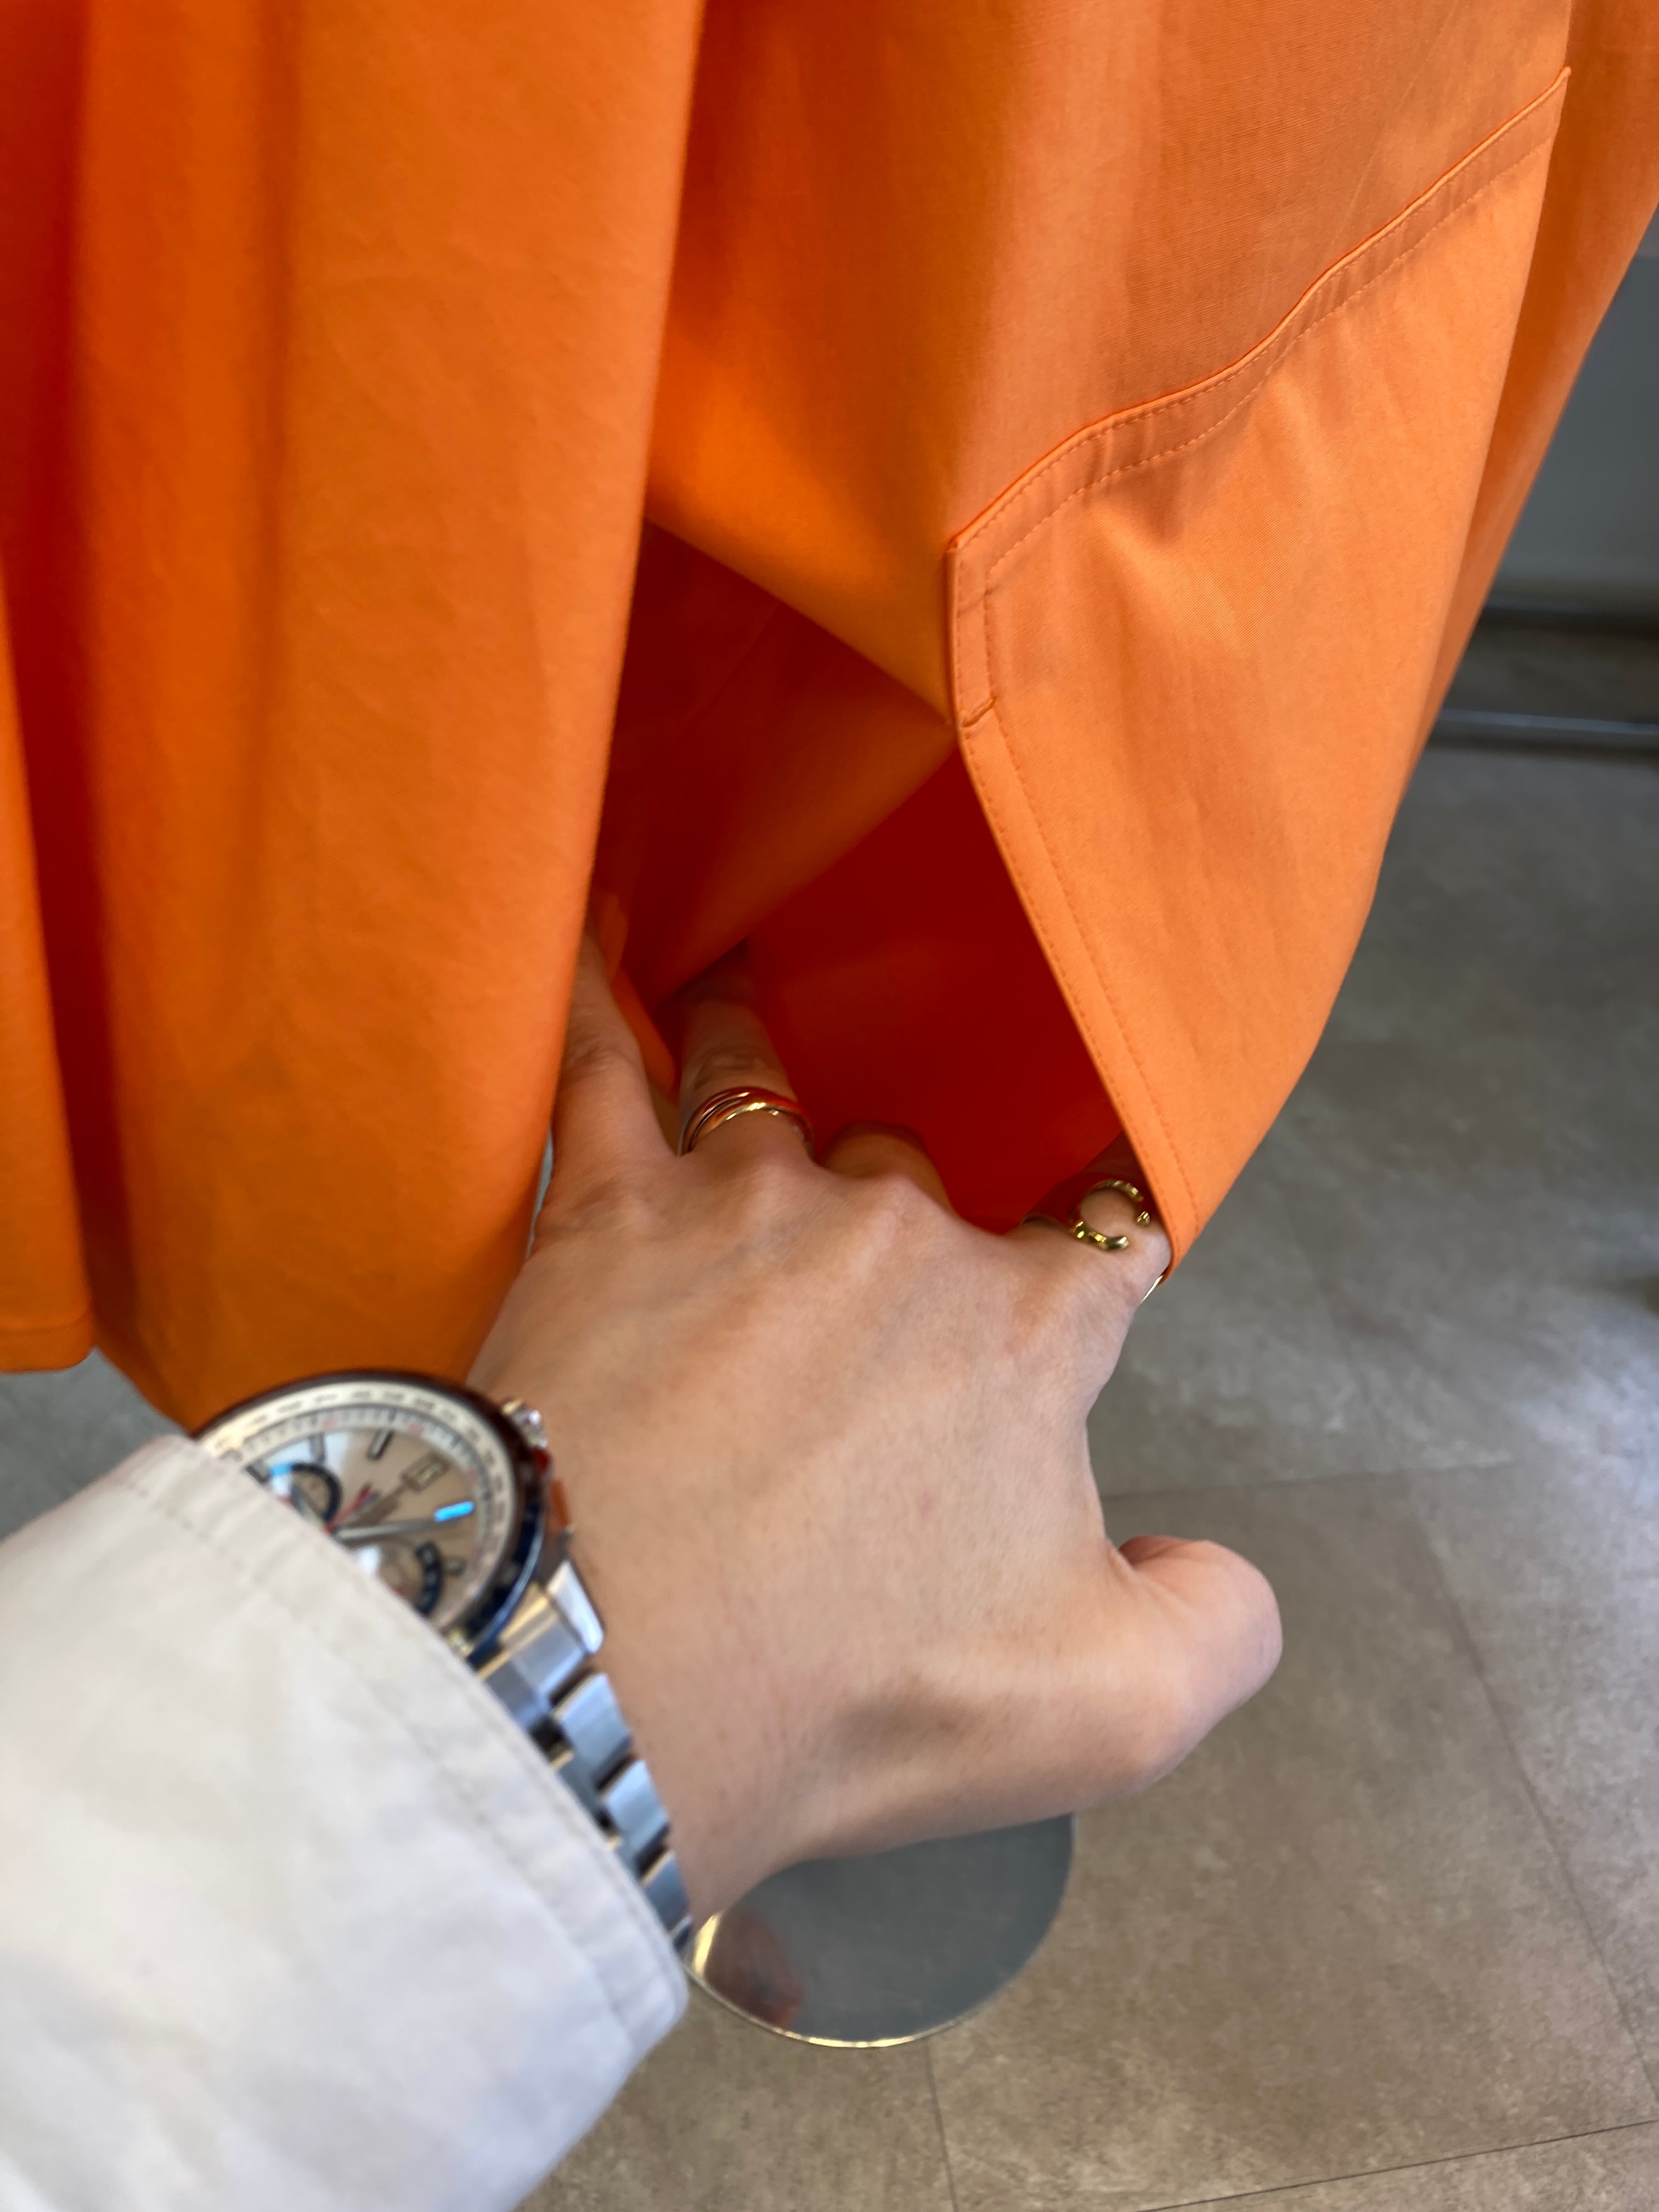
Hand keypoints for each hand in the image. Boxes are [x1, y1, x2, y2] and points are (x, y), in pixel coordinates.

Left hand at [470, 941, 1280, 1918]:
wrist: (604, 1678)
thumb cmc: (846, 1694)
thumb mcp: (1108, 1709)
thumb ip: (1217, 1624)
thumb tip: (1217, 1566)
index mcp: (1024, 1330)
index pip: (1103, 1244)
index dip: (1106, 1234)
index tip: (1095, 1228)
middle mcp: (897, 1230)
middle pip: (921, 1166)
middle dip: (905, 1201)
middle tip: (852, 1269)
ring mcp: (748, 1201)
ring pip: (768, 1078)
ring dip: (764, 1040)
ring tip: (744, 995)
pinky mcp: (607, 1207)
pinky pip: (597, 1062)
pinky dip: (593, 991)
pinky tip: (585, 929)